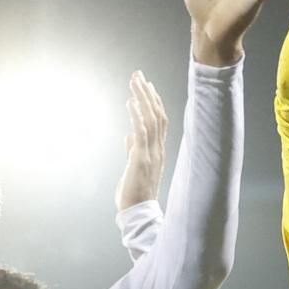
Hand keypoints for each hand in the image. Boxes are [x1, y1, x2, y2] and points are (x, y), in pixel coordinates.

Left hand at [116, 71, 168, 212]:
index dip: (154, 101)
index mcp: (157, 150)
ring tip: (134, 81)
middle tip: (138, 75)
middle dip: (147, 93)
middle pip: (156, 114)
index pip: (159, 120)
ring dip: (142, 98)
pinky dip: (137, 116)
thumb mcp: (133, 167)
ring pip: (151, 119)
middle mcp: (158, 149)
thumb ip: (132, 150)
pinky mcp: (142, 159)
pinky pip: (142, 133)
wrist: (136, 213)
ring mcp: (151, 153)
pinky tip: (131, 102)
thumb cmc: (134, 193)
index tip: (147, 85)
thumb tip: (128, 136)